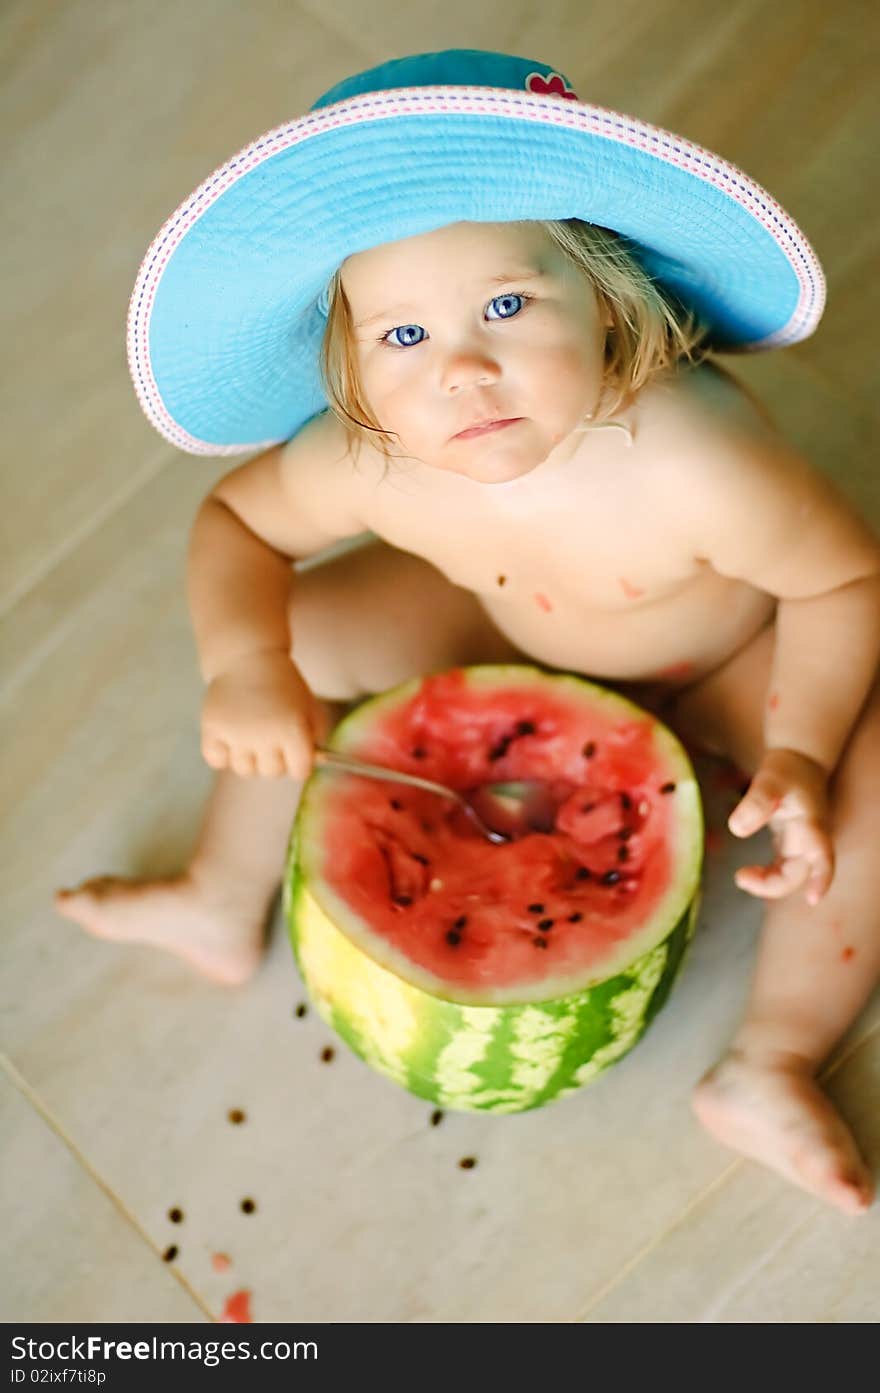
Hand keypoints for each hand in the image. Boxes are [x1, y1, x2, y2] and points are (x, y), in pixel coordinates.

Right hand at [201, 650, 330, 778]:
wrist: (248, 657)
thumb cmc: (283, 684)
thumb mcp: (309, 705)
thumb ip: (317, 735)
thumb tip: (312, 764)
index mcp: (292, 729)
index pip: (299, 772)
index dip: (299, 764)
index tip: (295, 754)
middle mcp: (264, 735)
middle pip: (272, 773)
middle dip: (276, 760)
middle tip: (272, 738)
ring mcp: (236, 734)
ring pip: (245, 770)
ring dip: (250, 758)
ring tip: (250, 734)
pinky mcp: (212, 729)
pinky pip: (217, 761)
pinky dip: (222, 754)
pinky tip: (230, 736)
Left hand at [727, 748, 833, 906]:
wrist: (797, 762)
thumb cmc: (786, 771)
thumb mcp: (769, 780)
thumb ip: (756, 802)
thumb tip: (737, 830)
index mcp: (811, 824)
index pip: (822, 854)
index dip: (821, 878)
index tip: (813, 898)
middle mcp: (810, 840)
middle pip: (800, 874)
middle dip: (773, 885)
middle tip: (741, 876)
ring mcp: (801, 845)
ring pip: (790, 876)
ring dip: (768, 884)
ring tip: (741, 876)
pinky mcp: (790, 846)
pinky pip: (781, 870)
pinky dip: (766, 877)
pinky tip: (747, 874)